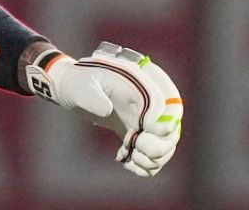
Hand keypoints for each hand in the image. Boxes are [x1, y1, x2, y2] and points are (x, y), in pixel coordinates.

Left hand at [27, 42, 183, 176]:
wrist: (75, 91)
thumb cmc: (79, 84)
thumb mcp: (81, 87)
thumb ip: (92, 97)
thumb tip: (106, 110)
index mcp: (144, 85)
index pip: (170, 103)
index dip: (163, 120)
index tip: (143, 130)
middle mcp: (152, 103)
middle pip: (173, 129)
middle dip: (158, 145)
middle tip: (136, 148)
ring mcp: (148, 120)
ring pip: (167, 146)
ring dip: (153, 159)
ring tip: (130, 157)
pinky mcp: (140, 134)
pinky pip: (154, 156)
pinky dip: (145, 166)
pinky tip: (127, 162)